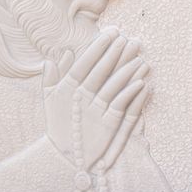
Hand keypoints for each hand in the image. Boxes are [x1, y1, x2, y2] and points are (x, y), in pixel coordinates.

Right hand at [41, 27, 149, 172]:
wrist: (63, 157)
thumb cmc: (58, 125)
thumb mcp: (49, 100)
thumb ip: (51, 78)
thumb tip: (56, 56)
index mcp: (67, 89)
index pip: (84, 64)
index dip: (97, 48)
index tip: (109, 34)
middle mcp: (81, 98)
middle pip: (100, 72)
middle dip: (115, 53)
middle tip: (127, 38)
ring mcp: (95, 112)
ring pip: (114, 86)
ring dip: (128, 71)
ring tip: (140, 56)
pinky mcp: (107, 126)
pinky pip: (121, 106)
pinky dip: (131, 94)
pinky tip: (142, 83)